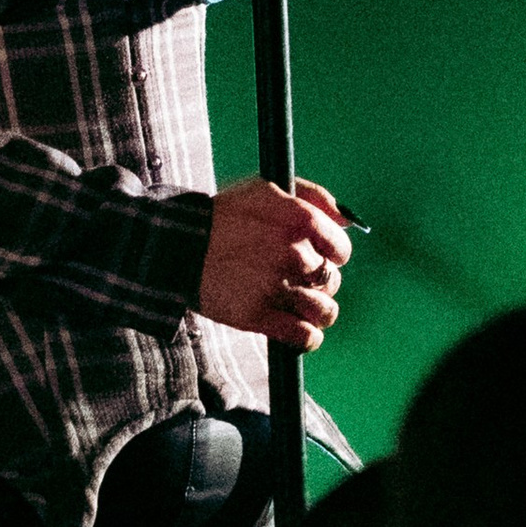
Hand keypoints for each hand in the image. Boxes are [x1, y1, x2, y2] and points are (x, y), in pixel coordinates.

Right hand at [197, 174, 351, 350]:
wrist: (177, 247)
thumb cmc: (225, 216)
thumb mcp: (265, 190)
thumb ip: (312, 197)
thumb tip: (348, 221)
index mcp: (295, 219)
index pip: (340, 248)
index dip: (336, 255)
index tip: (324, 257)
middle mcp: (289, 252)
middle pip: (331, 280)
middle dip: (320, 282)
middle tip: (298, 279)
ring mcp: (274, 286)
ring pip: (324, 311)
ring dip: (317, 312)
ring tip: (300, 305)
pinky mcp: (257, 316)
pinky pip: (304, 336)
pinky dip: (308, 337)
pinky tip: (297, 328)